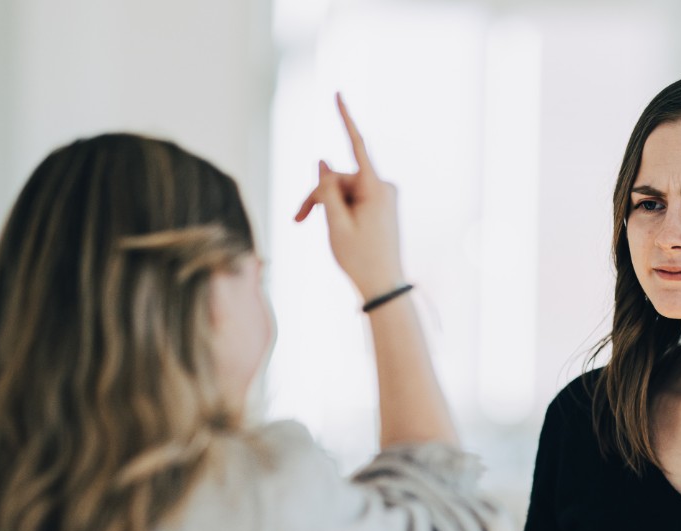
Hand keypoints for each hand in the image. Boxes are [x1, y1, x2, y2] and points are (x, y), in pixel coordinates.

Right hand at [293, 94, 405, 300]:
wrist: (384, 287)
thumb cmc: (360, 258)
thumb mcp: (335, 224)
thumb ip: (327, 190)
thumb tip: (323, 162)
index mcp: (375, 188)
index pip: (356, 145)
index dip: (345, 118)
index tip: (338, 94)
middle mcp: (383, 187)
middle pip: (339, 178)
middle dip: (316, 195)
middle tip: (297, 221)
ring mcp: (383, 196)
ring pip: (343, 190)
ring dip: (324, 205)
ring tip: (308, 228)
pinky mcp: (381, 205)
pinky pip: (352, 199)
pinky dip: (337, 210)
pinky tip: (335, 230)